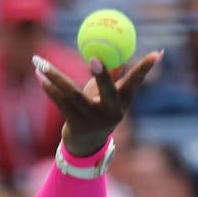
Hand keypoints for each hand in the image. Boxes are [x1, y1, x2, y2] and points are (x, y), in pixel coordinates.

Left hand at [33, 51, 162, 155]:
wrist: (87, 143)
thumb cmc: (99, 110)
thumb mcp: (110, 96)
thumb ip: (113, 76)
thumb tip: (118, 54)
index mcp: (122, 102)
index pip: (136, 82)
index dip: (145, 68)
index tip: (157, 53)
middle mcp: (110, 112)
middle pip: (107, 91)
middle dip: (103, 75)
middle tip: (94, 58)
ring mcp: (92, 120)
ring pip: (73, 94)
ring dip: (55, 76)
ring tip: (41, 63)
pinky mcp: (75, 125)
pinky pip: (60, 102)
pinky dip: (50, 88)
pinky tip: (40, 76)